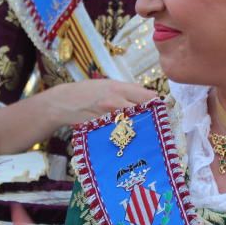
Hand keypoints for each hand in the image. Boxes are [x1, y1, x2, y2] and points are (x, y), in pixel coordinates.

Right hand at [41, 80, 156, 128]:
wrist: (63, 102)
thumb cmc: (87, 92)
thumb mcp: (108, 85)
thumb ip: (128, 91)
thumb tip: (150, 97)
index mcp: (119, 88)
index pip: (147, 97)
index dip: (157, 105)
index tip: (162, 111)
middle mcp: (116, 102)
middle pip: (144, 112)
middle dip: (153, 119)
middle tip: (158, 126)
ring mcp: (109, 117)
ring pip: (134, 125)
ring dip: (142, 129)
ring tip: (147, 134)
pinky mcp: (102, 129)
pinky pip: (120, 134)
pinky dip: (127, 137)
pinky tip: (130, 139)